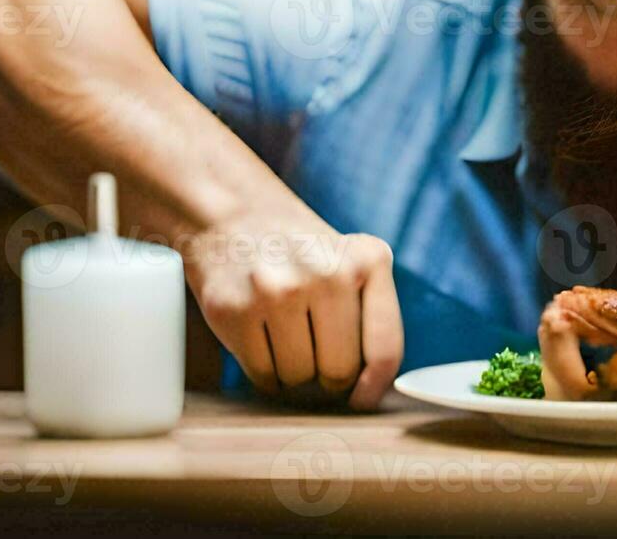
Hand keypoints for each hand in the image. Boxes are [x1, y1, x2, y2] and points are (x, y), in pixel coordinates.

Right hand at [185, 210, 402, 409]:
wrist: (230, 215)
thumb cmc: (300, 253)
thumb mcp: (351, 260)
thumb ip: (370, 311)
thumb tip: (372, 390)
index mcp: (369, 259)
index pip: (385, 347)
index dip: (375, 387)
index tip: (361, 400)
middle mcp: (327, 271)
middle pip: (339, 371)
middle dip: (327, 374)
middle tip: (312, 348)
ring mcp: (277, 289)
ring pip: (298, 378)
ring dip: (292, 372)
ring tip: (284, 334)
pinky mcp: (233, 309)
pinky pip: (262, 376)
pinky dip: (264, 372)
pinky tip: (260, 340)